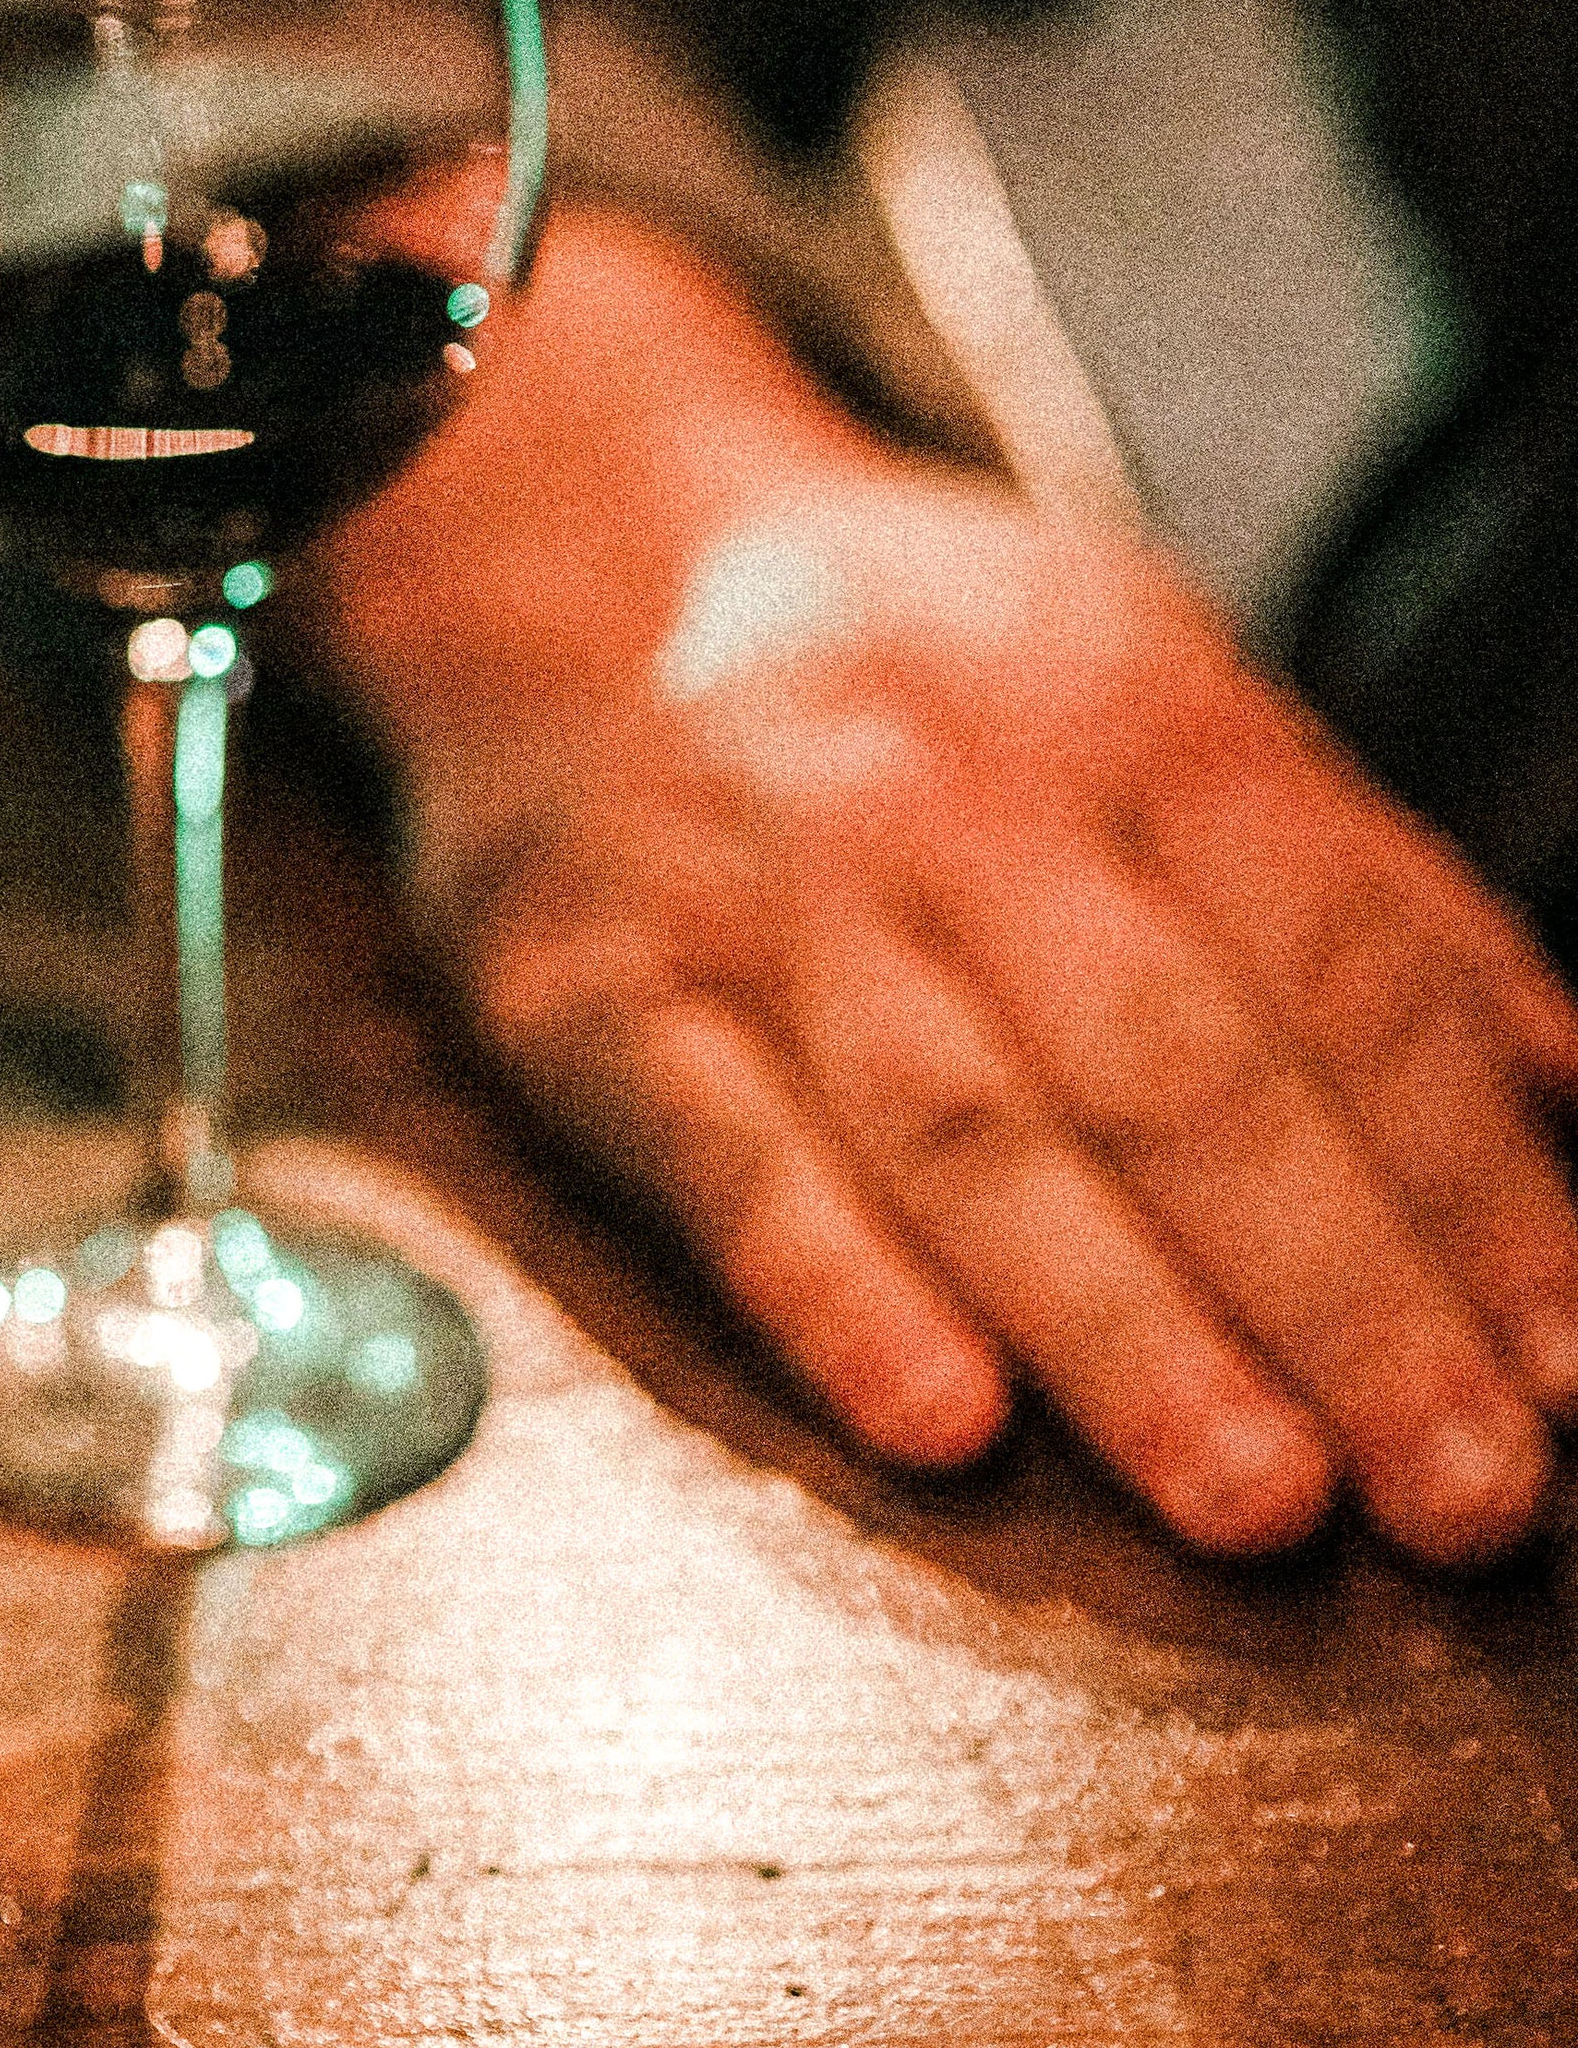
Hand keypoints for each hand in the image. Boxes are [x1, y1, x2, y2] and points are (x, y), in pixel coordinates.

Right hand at [312, 213, 1577, 1562]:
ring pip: (964, 1132)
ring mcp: (765, 899)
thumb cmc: (922, 684)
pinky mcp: (588, 994)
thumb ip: (1374, 905)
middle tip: (1461, 1488)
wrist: (570, 550)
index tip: (1568, 1363)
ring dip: (1122, 1331)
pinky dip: (832, 1290)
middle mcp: (954, 798)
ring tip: (1258, 1497)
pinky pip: (719, 1154)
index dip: (1471, 1181)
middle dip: (1338, 1296)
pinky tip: (940, 1419)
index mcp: (1138, 719)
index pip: (1344, 974)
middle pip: (1174, 1068)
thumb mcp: (1170, 707)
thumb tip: (1575, 1104)